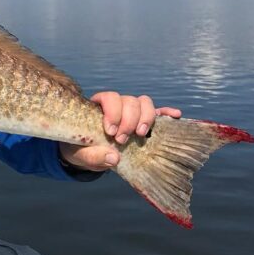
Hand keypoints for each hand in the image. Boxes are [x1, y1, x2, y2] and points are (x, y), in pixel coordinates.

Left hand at [59, 92, 181, 171]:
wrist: (87, 154)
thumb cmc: (80, 150)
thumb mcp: (79, 155)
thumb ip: (92, 156)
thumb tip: (114, 157)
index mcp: (97, 107)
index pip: (109, 97)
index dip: (113, 112)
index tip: (111, 132)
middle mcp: (116, 106)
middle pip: (129, 100)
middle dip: (128, 120)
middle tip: (121, 140)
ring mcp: (131, 113)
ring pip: (143, 102)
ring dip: (145, 117)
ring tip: (140, 135)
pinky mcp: (143, 122)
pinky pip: (158, 112)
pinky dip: (165, 112)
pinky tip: (174, 116)